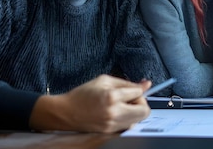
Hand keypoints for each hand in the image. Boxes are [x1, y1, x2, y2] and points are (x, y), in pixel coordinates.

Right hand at [29, 75, 151, 132]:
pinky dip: (128, 118)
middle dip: (142, 103)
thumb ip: (127, 83)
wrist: (65, 112)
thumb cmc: (83, 94)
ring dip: (135, 111)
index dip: (138, 89)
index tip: (134, 89)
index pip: (138, 93)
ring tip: (122, 106)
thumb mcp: (104, 81)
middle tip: (132, 99)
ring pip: (138, 120)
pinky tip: (117, 113)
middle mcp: (113, 112)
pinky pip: (128, 125)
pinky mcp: (110, 132)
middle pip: (145, 111)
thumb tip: (146, 84)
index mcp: (111, 96)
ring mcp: (112, 125)